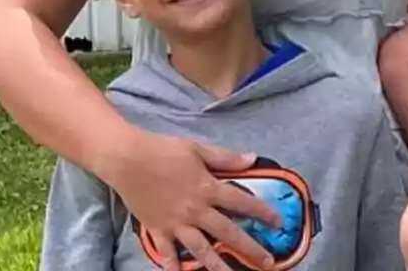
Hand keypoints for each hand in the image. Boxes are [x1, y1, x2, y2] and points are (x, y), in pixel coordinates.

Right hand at [109, 130, 280, 270]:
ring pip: (202, 250)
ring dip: (218, 266)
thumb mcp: (197, 149)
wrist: (128, 159)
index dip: (263, 212)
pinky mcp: (158, 229)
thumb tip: (252, 158)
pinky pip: (168, 253)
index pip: (242, 203)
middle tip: (267, 262)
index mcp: (208, 188)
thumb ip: (226, 157)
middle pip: (228, 233)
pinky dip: (174, 267)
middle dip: (250, 248)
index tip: (278, 222)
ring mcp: (177, 223)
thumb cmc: (163, 150)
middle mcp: (196, 210)